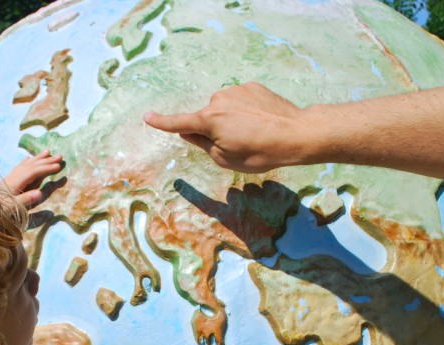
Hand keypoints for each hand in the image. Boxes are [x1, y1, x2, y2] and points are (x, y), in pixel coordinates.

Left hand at [2, 150, 62, 207]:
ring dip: (38, 158)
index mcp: (16, 183)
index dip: (46, 168)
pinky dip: (26, 162)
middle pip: (31, 165)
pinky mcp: (8, 180)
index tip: (59, 166)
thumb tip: (40, 193)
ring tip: (47, 152)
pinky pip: (19, 167)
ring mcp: (10, 177)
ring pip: (26, 164)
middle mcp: (14, 177)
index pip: (33, 172)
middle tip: (60, 156)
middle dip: (46, 160)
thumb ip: (25, 199)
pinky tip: (29, 159)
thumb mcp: (12, 207)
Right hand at [144, 82, 308, 172]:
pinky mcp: (252, 87)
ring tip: (253, 133)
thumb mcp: (226, 158)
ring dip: (231, 119)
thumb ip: (203, 144)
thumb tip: (189, 131)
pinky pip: (240, 100)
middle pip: (206, 118)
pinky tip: (261, 121)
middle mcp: (218, 100)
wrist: (296, 133)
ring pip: (223, 108)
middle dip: (214, 130)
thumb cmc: (260, 152)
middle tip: (237, 145)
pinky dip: (245, 111)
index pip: (179, 123)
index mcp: (209, 120)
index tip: (147, 117)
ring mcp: (236, 91)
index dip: (162, 122)